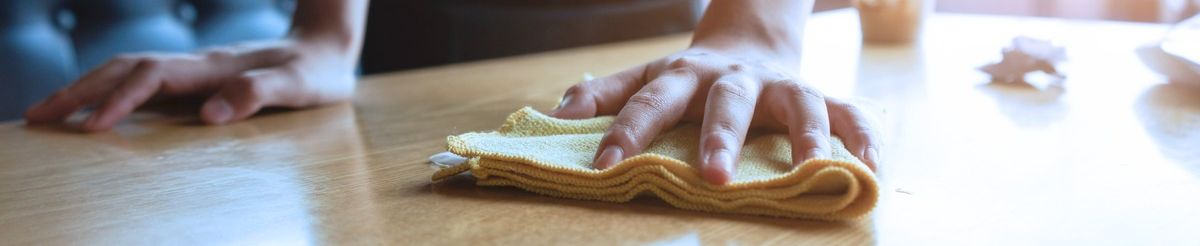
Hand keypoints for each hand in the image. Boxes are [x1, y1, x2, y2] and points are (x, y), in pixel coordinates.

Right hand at [23, 38, 356, 130]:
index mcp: (217, 66)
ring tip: (47, 112)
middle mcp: (198, 63)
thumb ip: (260, 93)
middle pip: (124, 68)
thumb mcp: (302, 85)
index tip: (90, 128)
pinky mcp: (198, 77)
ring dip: (85, 88)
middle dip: (79, 92)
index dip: (120, 101)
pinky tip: (93, 108)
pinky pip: (141, 81)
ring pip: (127, 70)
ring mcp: (195, 68)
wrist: (327, 45)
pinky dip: (108, 91)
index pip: (154, 79)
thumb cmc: (318, 70)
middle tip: (36, 117)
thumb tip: (212, 115)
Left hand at [550, 46, 878, 184]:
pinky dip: (864, 140)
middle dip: (720, 136)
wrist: (749, 40)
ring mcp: (781, 85)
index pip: (648, 102)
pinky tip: (871, 171)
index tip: (604, 168)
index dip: (625, 134)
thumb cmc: (686, 77)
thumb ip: (603, 95)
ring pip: (801, 103)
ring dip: (806, 135)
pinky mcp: (818, 94)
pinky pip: (851, 113)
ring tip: (809, 170)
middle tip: (712, 177)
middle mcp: (733, 78)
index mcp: (682, 75)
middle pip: (726, 101)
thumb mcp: (645, 77)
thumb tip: (552, 114)